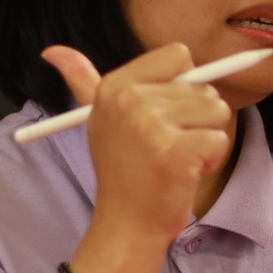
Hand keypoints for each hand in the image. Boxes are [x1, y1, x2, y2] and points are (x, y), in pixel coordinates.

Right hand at [43, 43, 233, 251]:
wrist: (127, 222)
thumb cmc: (122, 169)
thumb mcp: (100, 117)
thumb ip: (83, 80)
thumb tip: (53, 51)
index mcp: (115, 85)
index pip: (178, 55)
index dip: (185, 83)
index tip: (167, 110)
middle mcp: (131, 99)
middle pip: (203, 87)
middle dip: (196, 119)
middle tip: (166, 146)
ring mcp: (153, 124)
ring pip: (217, 112)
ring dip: (205, 139)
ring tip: (175, 158)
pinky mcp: (176, 150)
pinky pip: (219, 140)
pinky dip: (210, 160)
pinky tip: (184, 173)